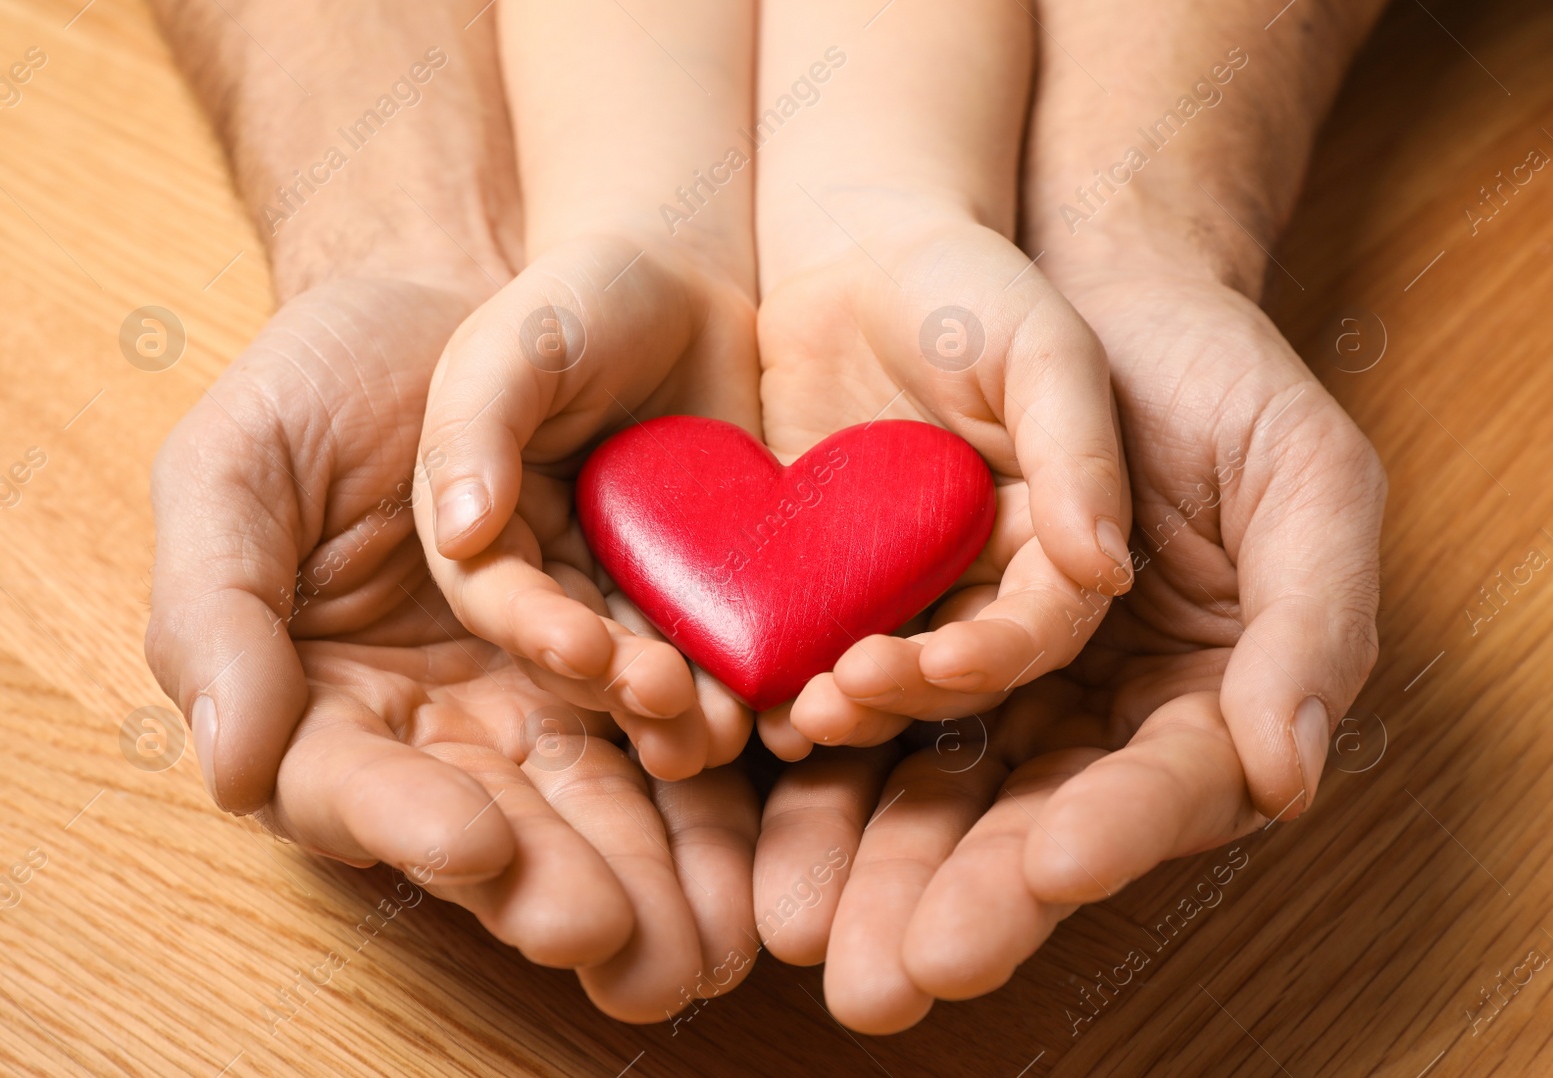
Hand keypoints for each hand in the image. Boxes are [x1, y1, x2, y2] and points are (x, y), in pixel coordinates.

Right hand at [146, 278, 760, 1020]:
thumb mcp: (238, 461)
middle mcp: (443, 714)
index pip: (355, 792)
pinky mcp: (639, 640)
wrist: (479, 295)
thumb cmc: (333, 372)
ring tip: (704, 860)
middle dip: (559, 881)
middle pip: (497, 824)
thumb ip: (216, 606)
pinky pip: (677, 706)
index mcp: (327, 696)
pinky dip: (713, 737)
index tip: (477, 846)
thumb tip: (234, 766)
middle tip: (620, 937)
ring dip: (655, 833)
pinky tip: (751, 750)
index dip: (410, 828)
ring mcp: (547, 685)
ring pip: (601, 783)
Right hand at [412, 236, 760, 780]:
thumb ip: (477, 425)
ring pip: (643, 664)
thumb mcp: (517, 343)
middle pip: (572, 652)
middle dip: (616, 684)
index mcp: (482, 522)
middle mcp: (548, 568)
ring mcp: (626, 581)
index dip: (535, 630)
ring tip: (721, 732)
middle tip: (669, 702)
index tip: (587, 649)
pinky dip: (739, 676)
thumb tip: (458, 531)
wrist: (687, 283)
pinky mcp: (700, 584)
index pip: (496, 595)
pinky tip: (772, 703)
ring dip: (676, 708)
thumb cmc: (582, 297)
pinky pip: (715, 641)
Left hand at [751, 265, 1383, 1032]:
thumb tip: (1286, 772)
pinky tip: (774, 768)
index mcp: (1205, 698)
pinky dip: (821, 744)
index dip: (1112, 833)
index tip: (1051, 868)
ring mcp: (994, 684)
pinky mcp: (905, 634)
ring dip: (868, 850)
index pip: (1163, 790)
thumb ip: (1311, 620)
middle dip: (965, 897)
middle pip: (1032, 825)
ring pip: (933, 786)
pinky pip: (862, 709)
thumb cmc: (1206, 372)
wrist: (1071, 284)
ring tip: (804, 914)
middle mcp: (1094, 713)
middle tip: (895, 974)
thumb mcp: (1301, 473)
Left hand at [754, 213, 1131, 757]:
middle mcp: (976, 576)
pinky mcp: (812, 572)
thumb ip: (1080, 454)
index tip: (943, 664)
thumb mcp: (1041, 350)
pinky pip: (799, 637)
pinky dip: (777, 674)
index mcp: (1048, 537)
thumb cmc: (965, 286)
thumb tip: (1110, 573)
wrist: (851, 251)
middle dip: (904, 696)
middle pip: (953, 672)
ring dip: (843, 708)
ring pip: (877, 675)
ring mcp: (892, 581)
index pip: (1039, 627)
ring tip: (795, 717)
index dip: (996, 657)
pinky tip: (742, 698)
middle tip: (841, 700)